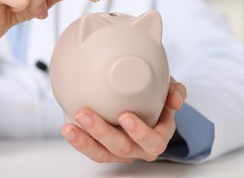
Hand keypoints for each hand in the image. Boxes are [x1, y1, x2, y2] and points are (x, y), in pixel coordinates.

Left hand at [60, 77, 186, 163]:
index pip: (153, 141)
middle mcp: (139, 148)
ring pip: (102, 154)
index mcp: (158, 135)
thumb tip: (176, 99)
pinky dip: (78, 141)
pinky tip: (67, 128)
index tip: (125, 116)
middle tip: (84, 114)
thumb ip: (174, 90)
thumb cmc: (156, 96)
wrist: (141, 102)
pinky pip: (91, 150)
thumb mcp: (168, 88)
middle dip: (102, 132)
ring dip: (84, 141)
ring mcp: (120, 151)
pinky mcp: (104, 148)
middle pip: (123, 147)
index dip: (140, 132)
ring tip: (69, 128)